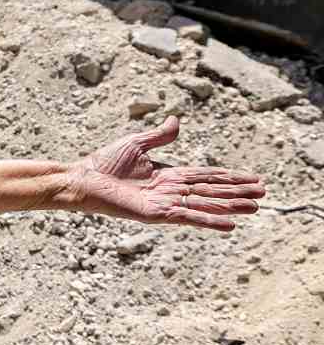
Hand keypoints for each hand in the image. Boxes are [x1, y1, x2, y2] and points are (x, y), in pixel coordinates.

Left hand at [65, 116, 264, 231]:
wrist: (82, 179)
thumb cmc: (103, 163)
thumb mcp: (136, 144)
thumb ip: (159, 135)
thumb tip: (177, 120)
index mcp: (168, 175)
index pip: (206, 176)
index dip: (229, 177)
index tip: (252, 178)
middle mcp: (170, 191)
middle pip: (211, 190)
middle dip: (237, 192)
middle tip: (263, 194)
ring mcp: (164, 203)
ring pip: (205, 204)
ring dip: (230, 206)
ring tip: (254, 207)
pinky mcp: (155, 214)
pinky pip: (187, 216)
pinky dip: (209, 219)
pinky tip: (230, 224)